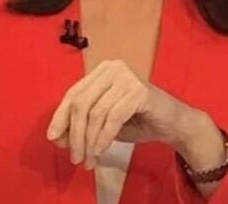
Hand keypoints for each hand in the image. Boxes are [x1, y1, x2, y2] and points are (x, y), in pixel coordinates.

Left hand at [45, 59, 193, 168]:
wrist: (174, 123)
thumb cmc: (137, 120)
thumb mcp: (103, 121)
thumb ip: (81, 124)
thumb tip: (56, 136)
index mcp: (101, 70)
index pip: (73, 93)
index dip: (60, 116)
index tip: (52, 138)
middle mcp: (113, 68)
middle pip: (82, 102)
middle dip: (75, 133)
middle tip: (75, 157)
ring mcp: (127, 77)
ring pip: (96, 112)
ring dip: (89, 140)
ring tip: (88, 160)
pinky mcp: (139, 91)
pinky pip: (113, 118)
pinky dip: (103, 138)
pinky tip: (100, 151)